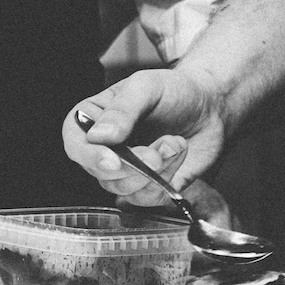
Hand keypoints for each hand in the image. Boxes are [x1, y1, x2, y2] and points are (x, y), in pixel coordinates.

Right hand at [63, 67, 227, 206]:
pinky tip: (177, 153)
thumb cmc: (173, 90)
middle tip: (159, 150)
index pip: (75, 144)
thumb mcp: (146, 87)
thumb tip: (98, 136)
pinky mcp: (147, 187)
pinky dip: (167, 178)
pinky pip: (147, 197)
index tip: (113, 160)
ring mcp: (125, 170)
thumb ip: (121, 109)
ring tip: (173, 143)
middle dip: (133, 165)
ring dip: (154, 170)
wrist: (209, 106)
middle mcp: (104, 148)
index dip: (89, 156)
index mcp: (93, 119)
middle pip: (100, 172)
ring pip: (124, 189)